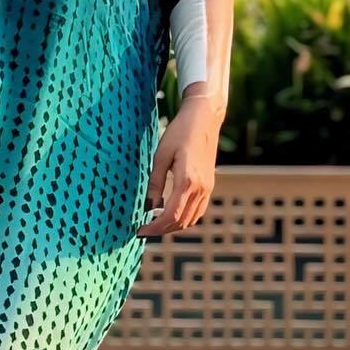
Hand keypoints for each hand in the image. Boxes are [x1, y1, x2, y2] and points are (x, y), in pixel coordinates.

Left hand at [135, 97, 221, 238]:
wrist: (204, 119)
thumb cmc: (179, 133)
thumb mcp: (161, 156)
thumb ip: (155, 183)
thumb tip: (148, 207)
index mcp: (187, 181)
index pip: (171, 216)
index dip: (155, 227)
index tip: (140, 231)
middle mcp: (200, 188)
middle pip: (182, 221)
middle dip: (162, 230)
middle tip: (144, 229)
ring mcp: (207, 188)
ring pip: (192, 219)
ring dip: (173, 226)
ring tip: (155, 223)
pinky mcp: (209, 185)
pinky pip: (198, 210)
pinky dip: (185, 218)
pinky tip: (170, 213)